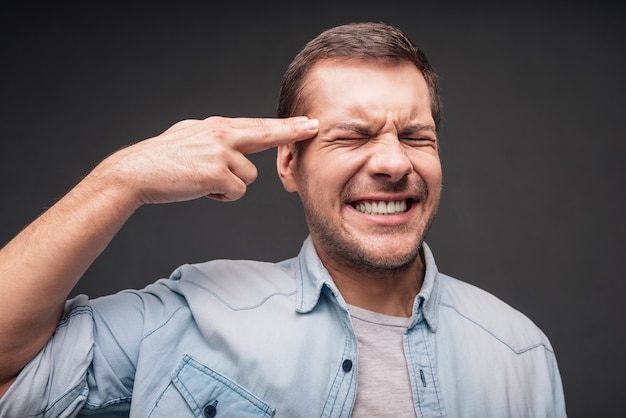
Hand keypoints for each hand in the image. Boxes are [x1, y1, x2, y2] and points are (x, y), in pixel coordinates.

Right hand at [92, 116, 318, 205]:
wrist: (137, 172)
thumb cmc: (162, 158)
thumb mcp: (190, 135)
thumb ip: (215, 137)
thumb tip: (231, 139)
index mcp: (218, 126)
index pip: (258, 125)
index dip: (285, 125)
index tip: (307, 122)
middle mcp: (222, 134)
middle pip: (266, 135)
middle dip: (292, 131)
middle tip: (314, 127)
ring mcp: (220, 153)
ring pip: (249, 176)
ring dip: (232, 184)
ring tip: (205, 180)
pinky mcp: (216, 173)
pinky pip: (236, 192)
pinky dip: (222, 196)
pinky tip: (202, 189)